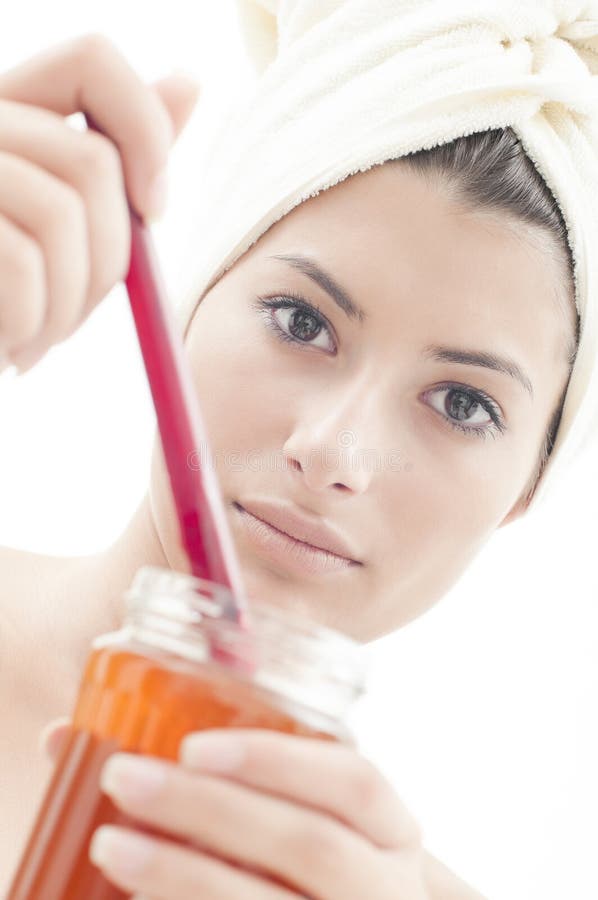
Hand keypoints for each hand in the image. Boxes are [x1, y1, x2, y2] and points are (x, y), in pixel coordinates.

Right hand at [0, 33, 198, 373]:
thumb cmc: (12, 295)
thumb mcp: (72, 225)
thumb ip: (121, 160)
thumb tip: (188, 83)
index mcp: (13, 112)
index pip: (93, 62)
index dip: (144, 129)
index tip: (153, 210)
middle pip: (92, 160)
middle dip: (111, 261)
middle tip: (78, 314)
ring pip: (63, 212)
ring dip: (72, 303)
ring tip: (44, 339)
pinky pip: (22, 261)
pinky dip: (34, 322)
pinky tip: (15, 346)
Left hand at [42, 719, 428, 898]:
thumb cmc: (308, 872)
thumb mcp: (302, 820)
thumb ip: (228, 778)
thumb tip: (68, 736)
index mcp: (392, 833)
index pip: (357, 781)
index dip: (279, 759)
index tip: (193, 745)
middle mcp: (386, 890)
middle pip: (309, 843)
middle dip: (211, 808)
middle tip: (124, 776)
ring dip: (185, 873)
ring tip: (108, 844)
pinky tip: (137, 897)